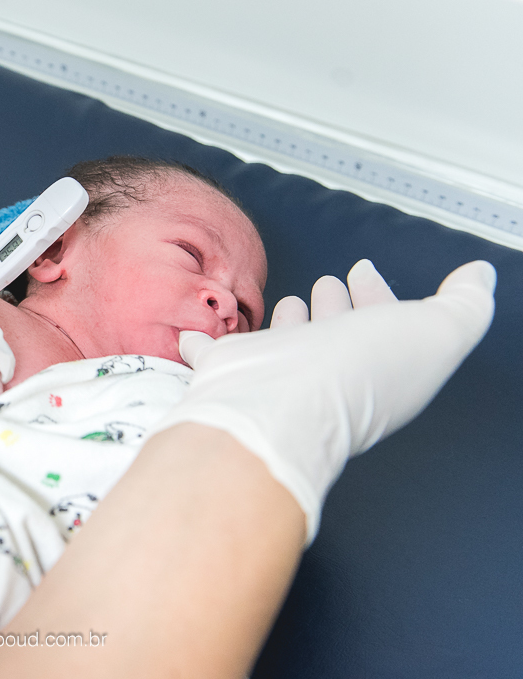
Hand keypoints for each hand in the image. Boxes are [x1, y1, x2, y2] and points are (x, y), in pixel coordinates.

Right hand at [163, 259, 494, 542]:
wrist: (276, 407)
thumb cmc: (354, 375)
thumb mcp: (439, 331)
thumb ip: (467, 304)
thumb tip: (480, 276)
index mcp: (376, 364)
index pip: (383, 323)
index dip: (379, 294)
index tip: (366, 270)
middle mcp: (326, 372)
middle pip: (335, 333)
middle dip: (337, 305)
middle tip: (331, 283)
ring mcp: (274, 374)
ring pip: (283, 342)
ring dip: (289, 322)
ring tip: (291, 302)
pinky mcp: (226, 373)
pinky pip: (211, 353)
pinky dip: (203, 344)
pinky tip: (198, 336)